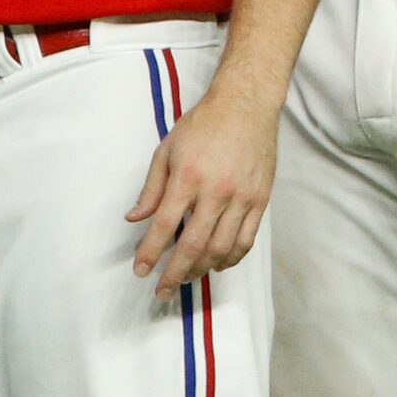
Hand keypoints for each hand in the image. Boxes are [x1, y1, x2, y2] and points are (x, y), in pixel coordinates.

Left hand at [126, 87, 277, 293]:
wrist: (246, 106)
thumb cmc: (203, 125)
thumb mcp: (167, 149)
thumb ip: (151, 188)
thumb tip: (135, 219)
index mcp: (187, 177)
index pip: (165, 225)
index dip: (150, 252)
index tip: (141, 271)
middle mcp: (216, 191)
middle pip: (193, 245)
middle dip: (175, 273)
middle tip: (162, 291)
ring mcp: (242, 198)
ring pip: (221, 249)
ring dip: (202, 270)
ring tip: (186, 278)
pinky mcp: (260, 201)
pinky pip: (246, 241)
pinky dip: (230, 258)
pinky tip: (217, 264)